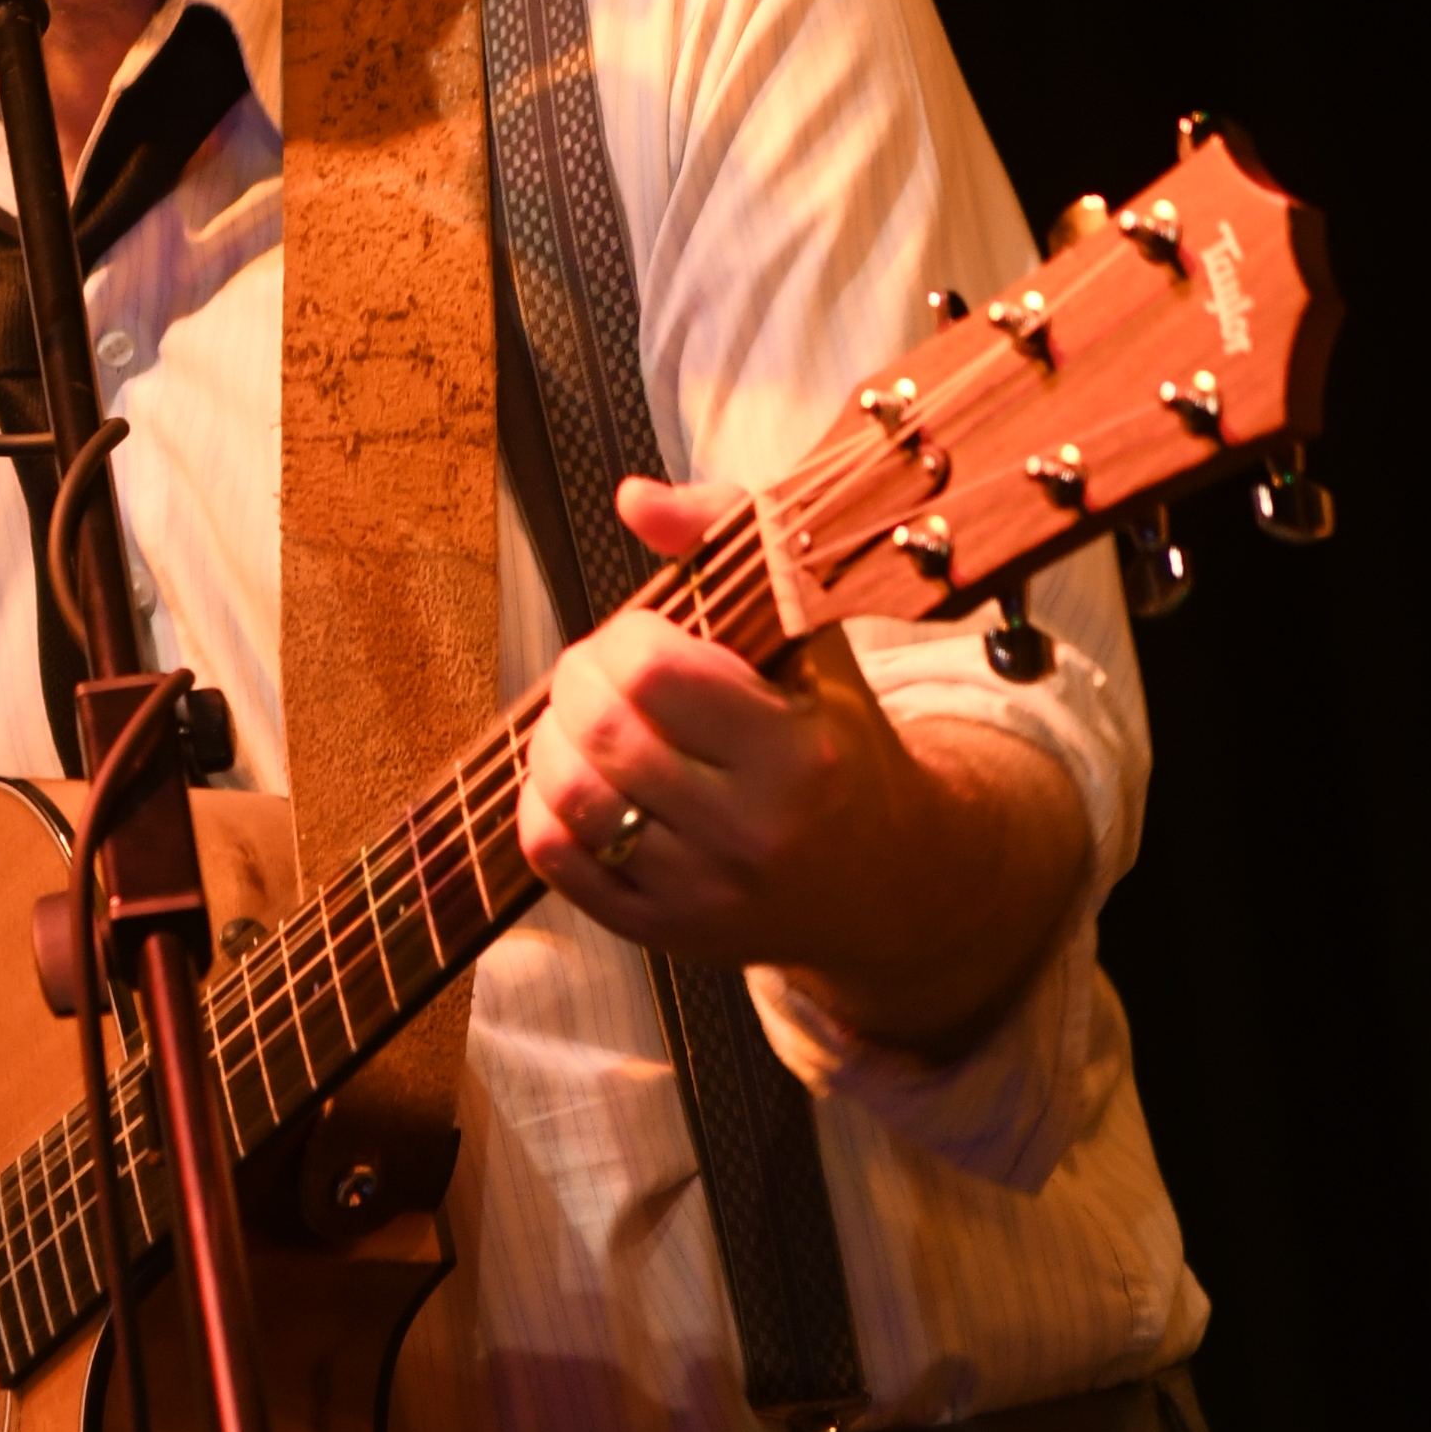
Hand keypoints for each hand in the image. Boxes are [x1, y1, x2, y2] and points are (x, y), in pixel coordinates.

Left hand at [518, 476, 1086, 1046]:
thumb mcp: (812, 642)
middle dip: (577, 682)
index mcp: (796, 754)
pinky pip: (558, 862)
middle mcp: (751, 834)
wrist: (889, 882)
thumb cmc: (839, 742)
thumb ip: (730, 544)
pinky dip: (541, 808)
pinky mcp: (664, 934)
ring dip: (553, 740)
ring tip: (583, 720)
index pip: (655, 676)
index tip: (639, 636)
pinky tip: (574, 781)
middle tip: (596, 671)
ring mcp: (703, 894)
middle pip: (605, 733)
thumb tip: (634, 497)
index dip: (624, 639)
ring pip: (571, 798)